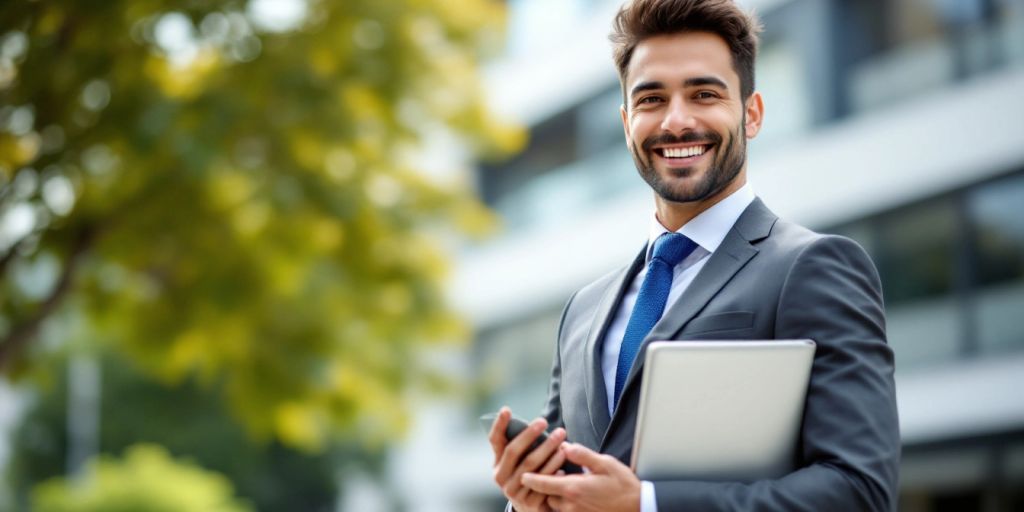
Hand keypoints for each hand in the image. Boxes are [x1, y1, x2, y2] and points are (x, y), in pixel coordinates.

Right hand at [489, 407, 569, 511]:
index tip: (506, 409)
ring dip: (547, 451)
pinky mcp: (528, 503)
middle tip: (544, 420)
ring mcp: (513, 491)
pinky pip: (543, 485)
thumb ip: (523, 447)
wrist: (530, 508)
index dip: (499, 425)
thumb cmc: (528, 475)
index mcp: (497, 463)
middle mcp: (501, 477)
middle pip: (513, 451)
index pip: (494, 441)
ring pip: (530, 467)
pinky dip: (553, 473)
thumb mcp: (519, 463)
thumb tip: (535, 424)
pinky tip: (563, 466)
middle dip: (529, 434)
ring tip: (561, 439)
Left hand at [521, 443, 639, 511]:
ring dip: (554, 495)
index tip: (522, 473)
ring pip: (554, 505)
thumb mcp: (605, 463)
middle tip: (546, 471)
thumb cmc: (623, 485)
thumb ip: (582, 455)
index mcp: (574, 488)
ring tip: (560, 482)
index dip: (530, 477)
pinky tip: (572, 494)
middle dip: (544, 485)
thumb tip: (565, 446)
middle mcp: (571, 504)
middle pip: (545, 495)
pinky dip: (563, 504)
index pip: (543, 483)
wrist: (639, 507)